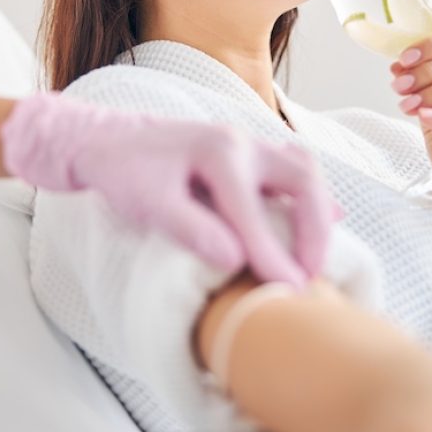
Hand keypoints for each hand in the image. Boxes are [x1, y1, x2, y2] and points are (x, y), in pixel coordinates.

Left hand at [1, 93, 337, 286]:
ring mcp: (246, 143)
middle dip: (314, 226)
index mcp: (217, 151)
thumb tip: (233, 259)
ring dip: (317, 211)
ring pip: (303, 169)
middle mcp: (240, 141)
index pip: (253, 209)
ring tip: (315, 256)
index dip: (272, 253)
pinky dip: (311, 195)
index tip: (290, 291)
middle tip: (311, 272)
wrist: (107, 141)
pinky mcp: (246, 152)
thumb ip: (189, 228)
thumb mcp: (146, 201)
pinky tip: (324, 219)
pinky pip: (293, 168)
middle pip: (302, 177)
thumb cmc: (123, 170)